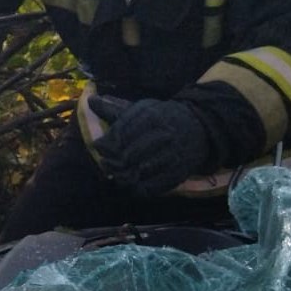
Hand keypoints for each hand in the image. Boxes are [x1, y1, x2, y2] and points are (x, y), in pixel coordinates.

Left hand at [89, 95, 211, 196]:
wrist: (200, 127)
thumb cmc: (162, 117)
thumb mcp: (141, 109)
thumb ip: (114, 109)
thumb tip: (90, 101)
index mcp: (152, 116)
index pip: (120, 134)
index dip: (106, 144)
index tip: (99, 147)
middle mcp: (163, 134)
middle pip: (127, 155)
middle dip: (113, 162)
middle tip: (106, 164)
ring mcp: (172, 154)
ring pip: (139, 172)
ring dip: (124, 176)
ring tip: (118, 174)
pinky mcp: (178, 172)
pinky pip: (154, 186)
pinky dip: (139, 188)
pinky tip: (134, 184)